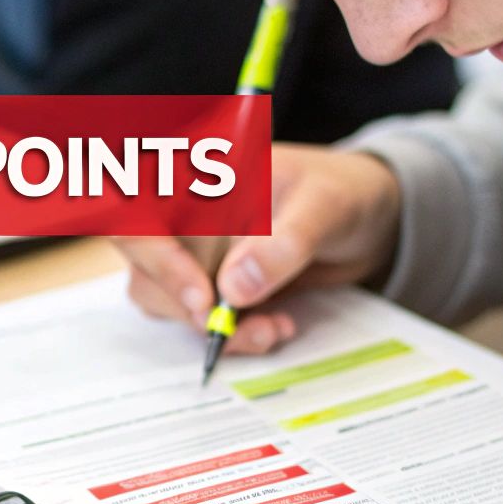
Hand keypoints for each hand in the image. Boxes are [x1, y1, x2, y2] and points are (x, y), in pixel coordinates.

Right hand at [113, 143, 400, 353]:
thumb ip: (283, 243)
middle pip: (144, 264)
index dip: (153, 254)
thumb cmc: (341, 193)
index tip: (203, 298)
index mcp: (197, 170)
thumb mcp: (325, 207)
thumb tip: (233, 288)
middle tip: (248, 331)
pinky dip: (227, 333)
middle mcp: (180, 208)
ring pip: (161, 296)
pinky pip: (191, 315)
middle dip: (191, 308)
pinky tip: (270, 327)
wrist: (363, 219)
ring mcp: (188, 247)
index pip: (139, 207)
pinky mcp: (204, 281)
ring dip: (209, 326)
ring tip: (271, 329)